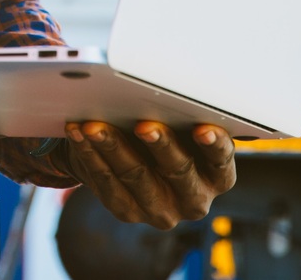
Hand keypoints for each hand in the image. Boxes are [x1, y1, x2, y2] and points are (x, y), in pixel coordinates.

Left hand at [59, 121, 235, 228]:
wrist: (142, 160)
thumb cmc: (173, 134)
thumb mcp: (186, 127)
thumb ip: (184, 116)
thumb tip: (162, 88)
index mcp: (218, 176)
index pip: (221, 160)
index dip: (214, 145)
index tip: (203, 128)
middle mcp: (194, 199)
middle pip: (178, 171)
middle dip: (161, 145)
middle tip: (145, 125)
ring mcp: (161, 210)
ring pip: (136, 177)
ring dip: (113, 147)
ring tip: (96, 125)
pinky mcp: (128, 211)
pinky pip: (106, 183)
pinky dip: (90, 155)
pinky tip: (79, 134)